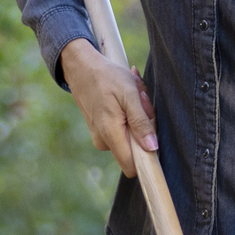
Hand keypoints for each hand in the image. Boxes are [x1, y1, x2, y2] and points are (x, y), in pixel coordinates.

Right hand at [61, 41, 156, 176]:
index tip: (151, 131)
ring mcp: (101, 137)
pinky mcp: (102, 132)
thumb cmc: (107, 77)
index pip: (132, 166)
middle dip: (145, 127)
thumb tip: (152, 148)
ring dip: (138, 118)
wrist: (82, 68)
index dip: (147, 156)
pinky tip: (126, 99)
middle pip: (136, 149)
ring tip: (133, 96)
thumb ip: (141, 122)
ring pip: (132, 138)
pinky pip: (124, 131)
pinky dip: (130, 116)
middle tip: (142, 101)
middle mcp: (104, 142)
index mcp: (110, 134)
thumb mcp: (129, 95)